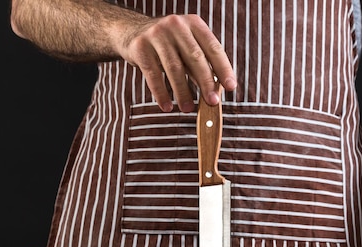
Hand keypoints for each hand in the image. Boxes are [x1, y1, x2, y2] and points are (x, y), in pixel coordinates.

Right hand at [120, 14, 236, 112]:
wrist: (130, 30)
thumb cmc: (166, 43)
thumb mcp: (186, 47)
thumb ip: (200, 65)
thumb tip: (214, 92)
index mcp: (194, 24)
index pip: (213, 47)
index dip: (224, 68)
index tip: (231, 87)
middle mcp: (176, 25)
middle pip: (195, 57)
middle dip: (205, 83)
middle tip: (212, 102)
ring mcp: (156, 35)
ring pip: (174, 68)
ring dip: (183, 92)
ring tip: (188, 109)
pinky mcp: (140, 47)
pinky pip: (153, 75)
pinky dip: (161, 93)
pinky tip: (167, 106)